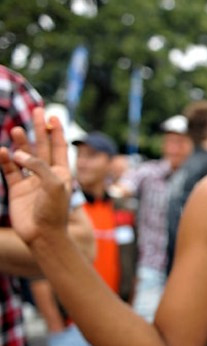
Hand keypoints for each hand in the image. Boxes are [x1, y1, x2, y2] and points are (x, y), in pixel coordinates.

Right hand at [0, 107, 72, 245]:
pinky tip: (3, 151)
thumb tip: (18, 153)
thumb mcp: (54, 185)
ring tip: (15, 129)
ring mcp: (32, 182)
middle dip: (39, 129)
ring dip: (20, 142)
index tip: (53, 116)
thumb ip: (38, 166)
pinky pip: (10, 170)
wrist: (43, 235)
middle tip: (36, 110)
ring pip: (24, 156)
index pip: (59, 147)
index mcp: (62, 173)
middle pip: (42, 147)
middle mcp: (47, 175)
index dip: (56, 132)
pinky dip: (5, 160)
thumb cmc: (54, 211)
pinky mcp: (17, 190)